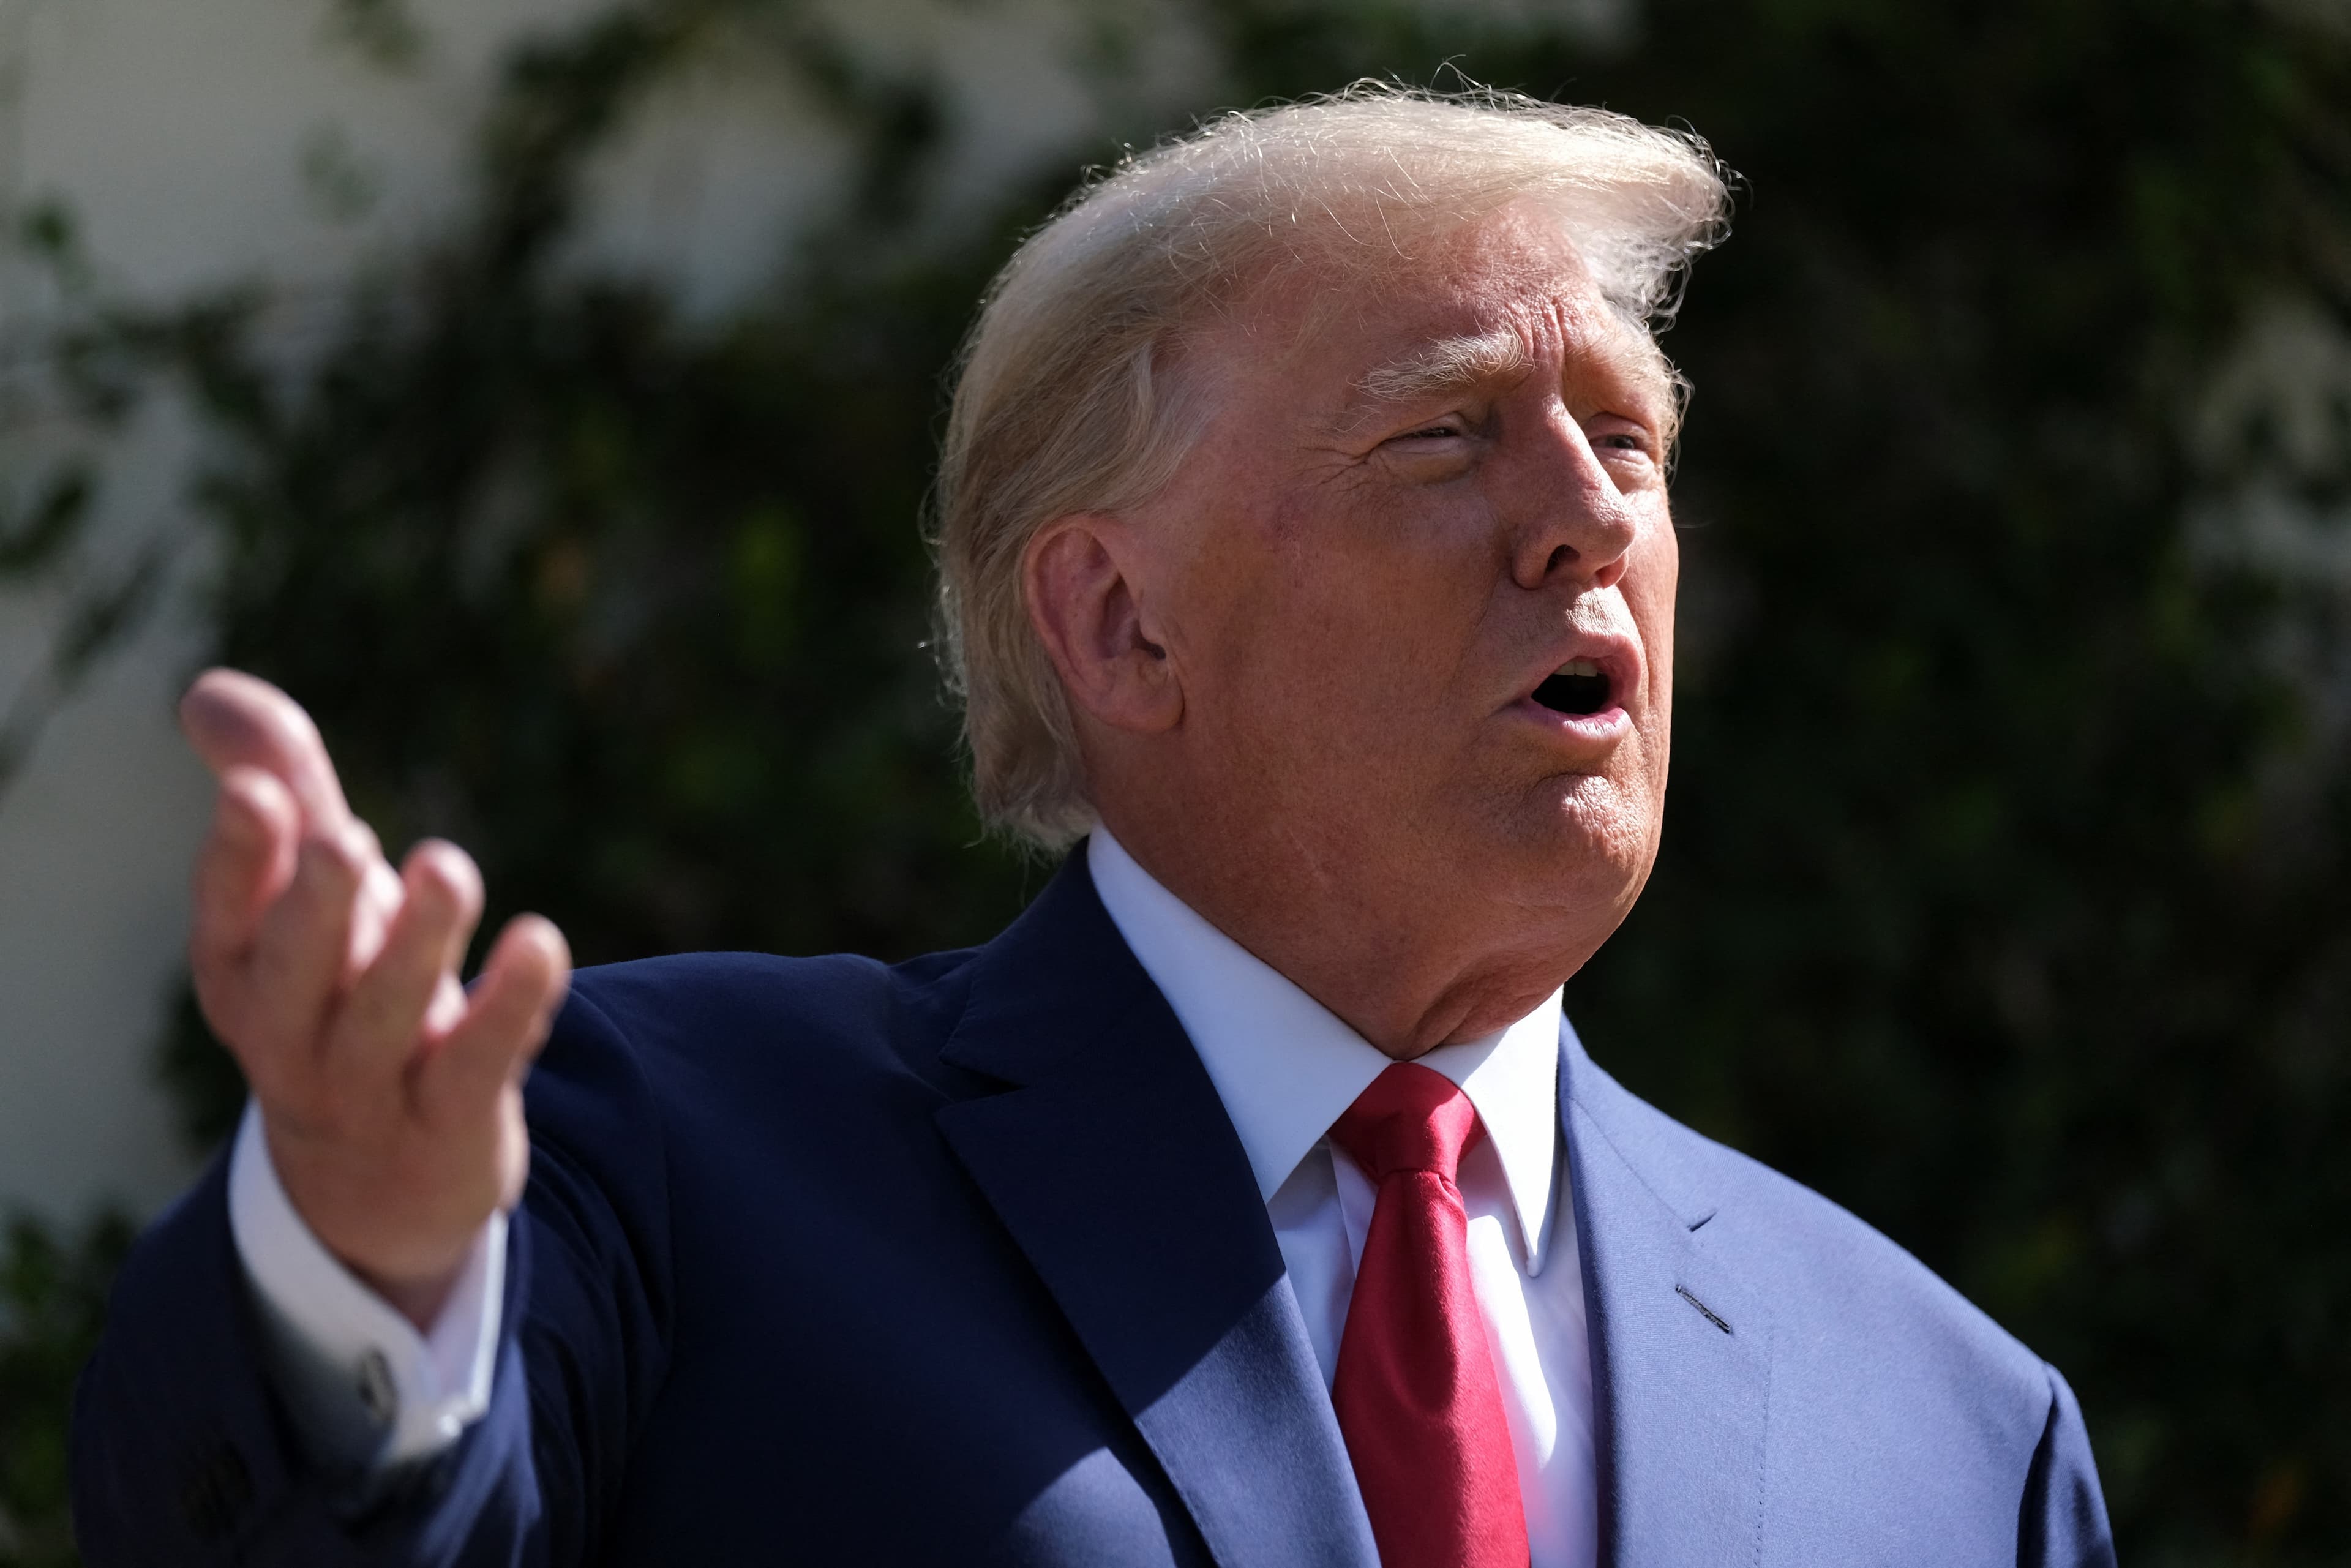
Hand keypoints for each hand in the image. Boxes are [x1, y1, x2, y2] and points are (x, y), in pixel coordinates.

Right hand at [180, 669, 570, 1328]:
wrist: (379, 1181)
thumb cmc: (339, 995)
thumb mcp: (307, 901)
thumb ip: (280, 792)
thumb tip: (210, 690)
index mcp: (242, 974)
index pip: (225, 916)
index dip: (240, 860)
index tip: (263, 794)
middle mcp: (291, 1034)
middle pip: (294, 973)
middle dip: (317, 908)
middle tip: (346, 840)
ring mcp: (369, 1089)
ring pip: (383, 1020)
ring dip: (417, 947)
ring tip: (450, 869)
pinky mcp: (450, 1123)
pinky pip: (477, 1066)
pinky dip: (510, 1007)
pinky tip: (541, 943)